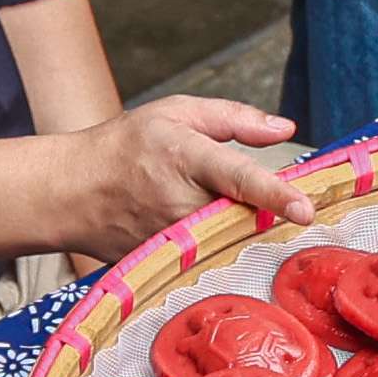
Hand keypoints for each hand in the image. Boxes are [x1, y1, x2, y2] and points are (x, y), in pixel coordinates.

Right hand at [39, 96, 301, 264]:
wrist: (72, 192)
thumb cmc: (125, 147)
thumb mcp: (177, 113)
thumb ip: (235, 118)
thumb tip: (284, 128)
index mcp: (185, 157)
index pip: (238, 178)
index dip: (274, 194)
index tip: (305, 209)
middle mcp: (181, 203)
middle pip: (246, 213)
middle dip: (263, 207)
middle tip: (257, 195)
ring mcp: (174, 240)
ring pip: (231, 238)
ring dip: (240, 225)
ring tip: (205, 207)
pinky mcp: (169, 263)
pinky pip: (212, 256)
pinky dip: (219, 243)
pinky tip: (202, 229)